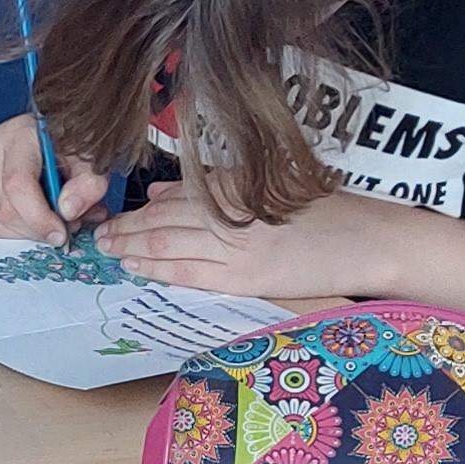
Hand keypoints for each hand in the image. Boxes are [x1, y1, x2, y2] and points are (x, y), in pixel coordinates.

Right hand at [0, 111, 107, 244]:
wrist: (60, 135)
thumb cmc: (75, 143)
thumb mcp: (93, 157)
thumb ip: (89, 183)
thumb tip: (67, 211)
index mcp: (19, 135)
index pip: (17, 184)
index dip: (38, 217)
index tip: (61, 234)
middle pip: (4, 209)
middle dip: (37, 230)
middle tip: (65, 230)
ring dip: (28, 234)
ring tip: (54, 223)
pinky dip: (19, 232)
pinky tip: (39, 221)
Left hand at [108, 187, 420, 311]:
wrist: (367, 239)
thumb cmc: (322, 209)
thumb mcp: (265, 185)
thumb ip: (211, 187)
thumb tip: (159, 192)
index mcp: (238, 186)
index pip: (174, 198)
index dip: (139, 210)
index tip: (114, 216)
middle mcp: (233, 213)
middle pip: (165, 222)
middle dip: (126, 230)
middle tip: (97, 237)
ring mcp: (239, 248)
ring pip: (170, 247)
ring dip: (133, 250)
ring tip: (107, 252)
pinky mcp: (248, 277)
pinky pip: (193, 274)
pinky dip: (159, 271)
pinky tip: (137, 269)